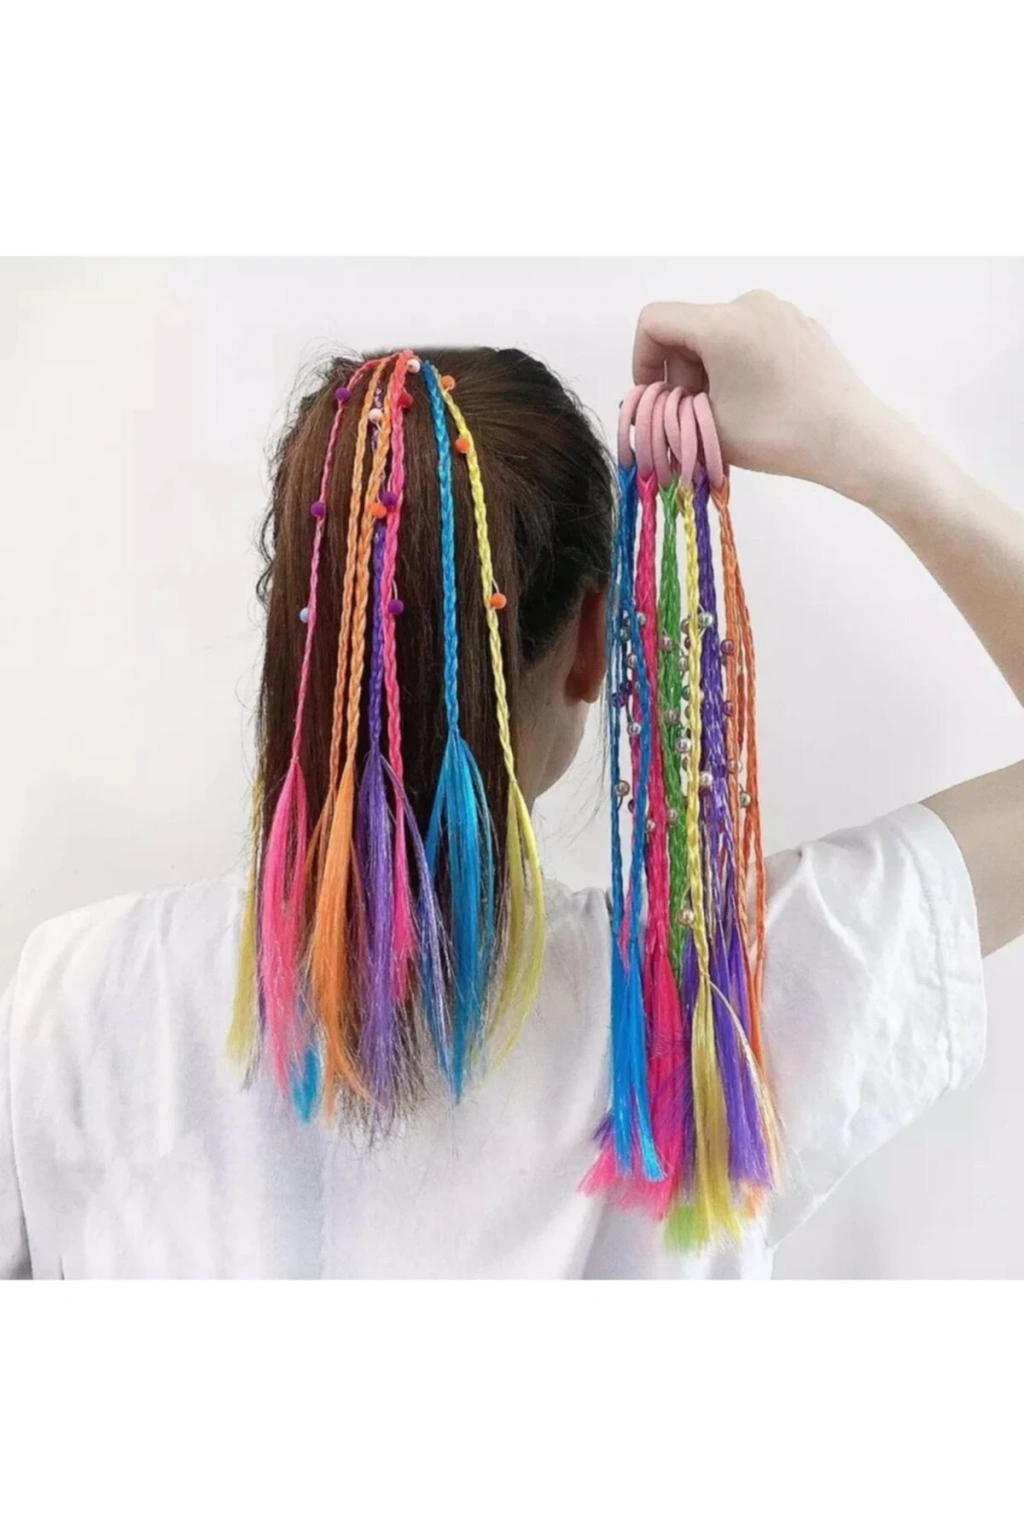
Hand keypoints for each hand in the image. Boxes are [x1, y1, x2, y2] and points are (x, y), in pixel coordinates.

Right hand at [633, 290, 901, 498]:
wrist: (851, 438)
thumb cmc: (778, 434)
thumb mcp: (706, 428)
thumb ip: (669, 411)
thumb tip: (656, 404)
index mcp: (721, 322)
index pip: (655, 321)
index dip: (642, 360)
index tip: (656, 397)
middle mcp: (750, 304)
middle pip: (689, 327)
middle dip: (680, 370)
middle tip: (692, 414)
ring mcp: (781, 311)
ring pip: (721, 333)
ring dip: (710, 369)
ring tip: (727, 411)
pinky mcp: (803, 326)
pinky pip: (754, 337)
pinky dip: (741, 364)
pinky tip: (759, 401)